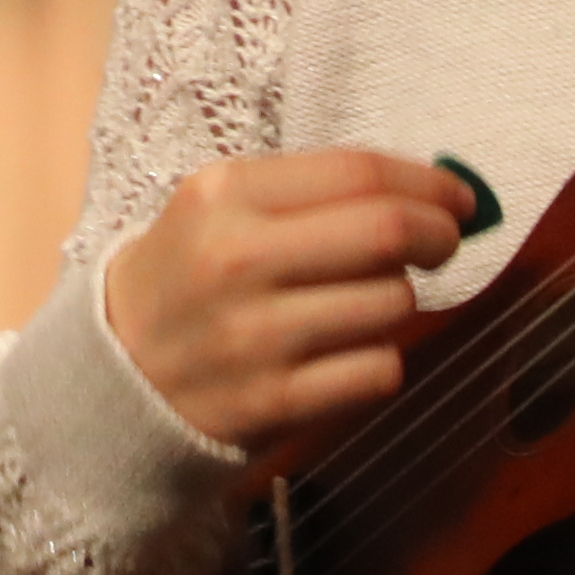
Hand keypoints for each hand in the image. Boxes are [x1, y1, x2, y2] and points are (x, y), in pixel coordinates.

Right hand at [103, 148, 473, 466]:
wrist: (116, 373)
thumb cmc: (188, 275)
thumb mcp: (219, 207)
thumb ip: (311, 192)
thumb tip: (430, 193)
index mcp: (224, 194)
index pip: (358, 172)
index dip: (427, 181)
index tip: (458, 197)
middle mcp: (238, 259)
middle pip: (386, 231)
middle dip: (438, 234)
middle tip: (444, 242)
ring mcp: (257, 336)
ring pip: (392, 303)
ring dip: (399, 300)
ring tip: (363, 301)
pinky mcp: (274, 402)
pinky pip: (378, 369)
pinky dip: (380, 358)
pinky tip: (347, 352)